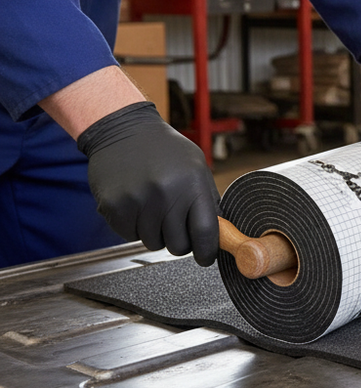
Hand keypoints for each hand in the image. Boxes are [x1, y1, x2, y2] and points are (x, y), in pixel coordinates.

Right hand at [77, 102, 219, 264]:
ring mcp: (138, 201)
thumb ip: (208, 200)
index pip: (205, 232)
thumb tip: (220, 233)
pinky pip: (129, 235)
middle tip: (174, 223)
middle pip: (178, 245)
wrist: (124, 130)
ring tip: (153, 206)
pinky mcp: (114, 206)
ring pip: (153, 243)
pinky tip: (135, 203)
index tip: (206, 258)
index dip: (207, 252)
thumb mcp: (196, 166)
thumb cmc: (164, 150)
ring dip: (155, 232)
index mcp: (192, 184)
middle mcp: (166, 194)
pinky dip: (134, 226)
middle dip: (179, 241)